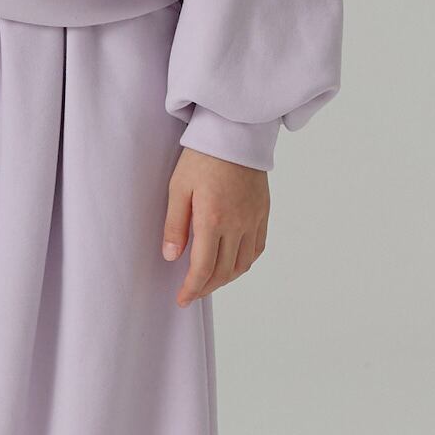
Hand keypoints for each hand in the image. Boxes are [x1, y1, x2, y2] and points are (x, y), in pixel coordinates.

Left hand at [161, 148, 268, 300]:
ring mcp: (253, 220)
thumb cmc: (201, 158)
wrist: (234, 135)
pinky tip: (232, 264)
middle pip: (224, 272)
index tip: (182, 299)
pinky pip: (257, 249)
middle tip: (191, 293)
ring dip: (225, 279)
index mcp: (213, 219)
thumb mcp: (178, 188)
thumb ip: (175, 225)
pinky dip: (244, 263)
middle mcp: (237, 224)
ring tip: (208, 281)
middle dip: (206, 288)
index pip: (203, 268)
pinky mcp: (263, 213)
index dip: (192, 289)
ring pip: (243, 264)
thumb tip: (172, 257)